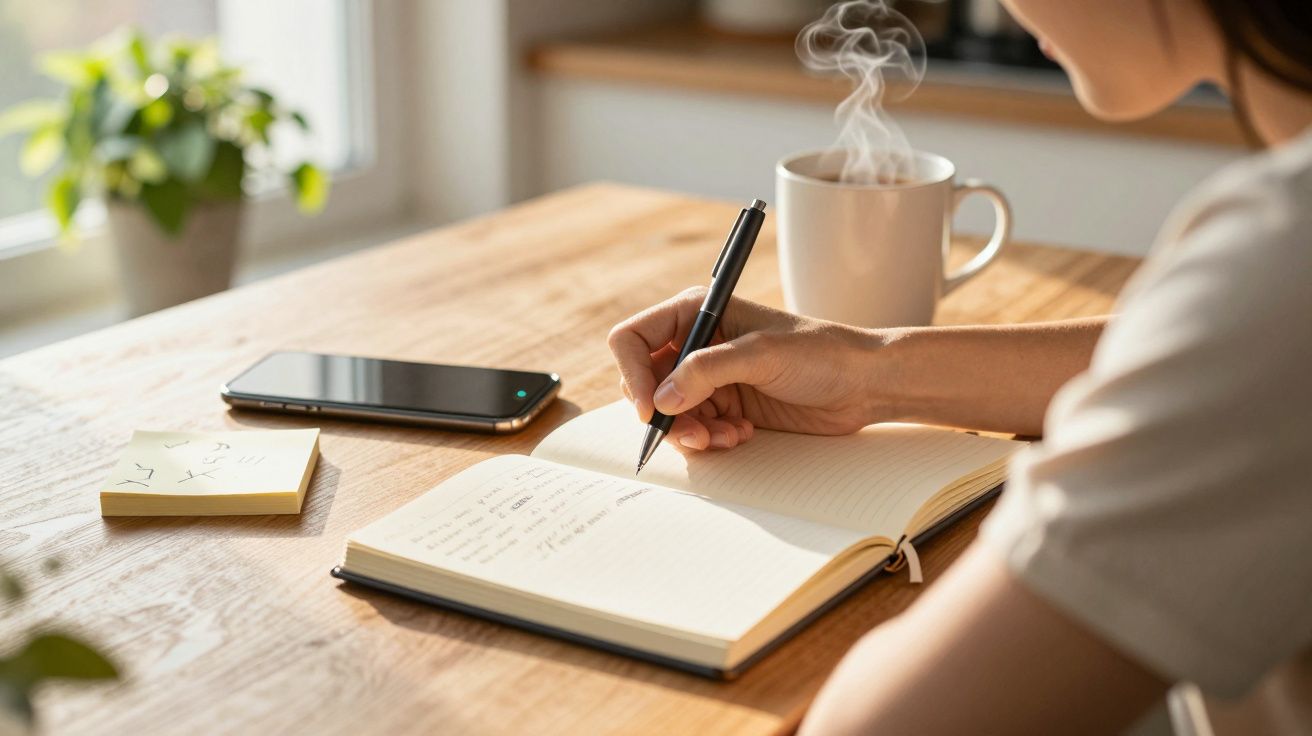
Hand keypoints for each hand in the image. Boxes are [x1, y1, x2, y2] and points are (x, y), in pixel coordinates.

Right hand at [607, 288, 886, 450]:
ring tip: (724, 436)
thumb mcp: (761, 354)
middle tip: (693, 433)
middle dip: (664, 413)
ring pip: (669, 413)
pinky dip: (709, 439)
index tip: (651, 409)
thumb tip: (662, 400)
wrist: (863, 384)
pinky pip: (694, 429)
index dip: (634, 374)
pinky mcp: (726, 405)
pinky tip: (740, 434)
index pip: (634, 339)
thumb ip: (706, 371)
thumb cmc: (821, 353)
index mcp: (698, 312)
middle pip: (646, 382)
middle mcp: (698, 343)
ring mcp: (710, 377)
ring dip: (689, 432)